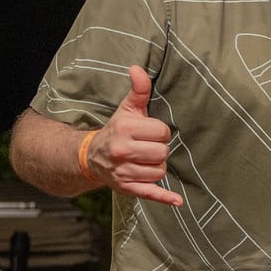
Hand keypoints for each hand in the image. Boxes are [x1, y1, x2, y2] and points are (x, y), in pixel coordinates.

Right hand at [90, 65, 184, 206]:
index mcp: (125, 130)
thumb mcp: (127, 109)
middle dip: (159, 150)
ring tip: (144, 160)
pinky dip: (164, 198)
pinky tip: (177, 201)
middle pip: (162, 153)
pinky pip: (150, 193)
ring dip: (157, 166)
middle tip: (147, 147)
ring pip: (160, 171)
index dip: (159, 132)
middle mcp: (122, 152)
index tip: (149, 133)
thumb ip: (138, 90)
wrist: (92, 156)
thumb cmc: (117, 130)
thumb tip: (138, 68)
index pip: (162, 132)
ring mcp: (124, 172)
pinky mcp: (128, 189)